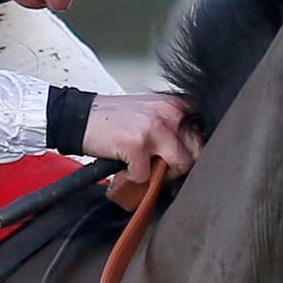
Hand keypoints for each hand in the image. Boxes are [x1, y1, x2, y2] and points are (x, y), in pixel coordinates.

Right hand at [81, 94, 200, 182]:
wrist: (80, 117)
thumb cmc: (114, 120)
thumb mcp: (151, 113)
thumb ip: (173, 129)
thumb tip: (194, 155)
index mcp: (176, 105)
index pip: (203, 137)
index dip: (192, 155)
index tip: (177, 161)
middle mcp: (169, 113)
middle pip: (195, 154)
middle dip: (177, 168)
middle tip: (157, 169)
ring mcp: (154, 127)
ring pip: (177, 166)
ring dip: (158, 175)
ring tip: (142, 169)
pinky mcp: (137, 144)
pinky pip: (146, 175)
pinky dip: (132, 177)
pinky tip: (123, 167)